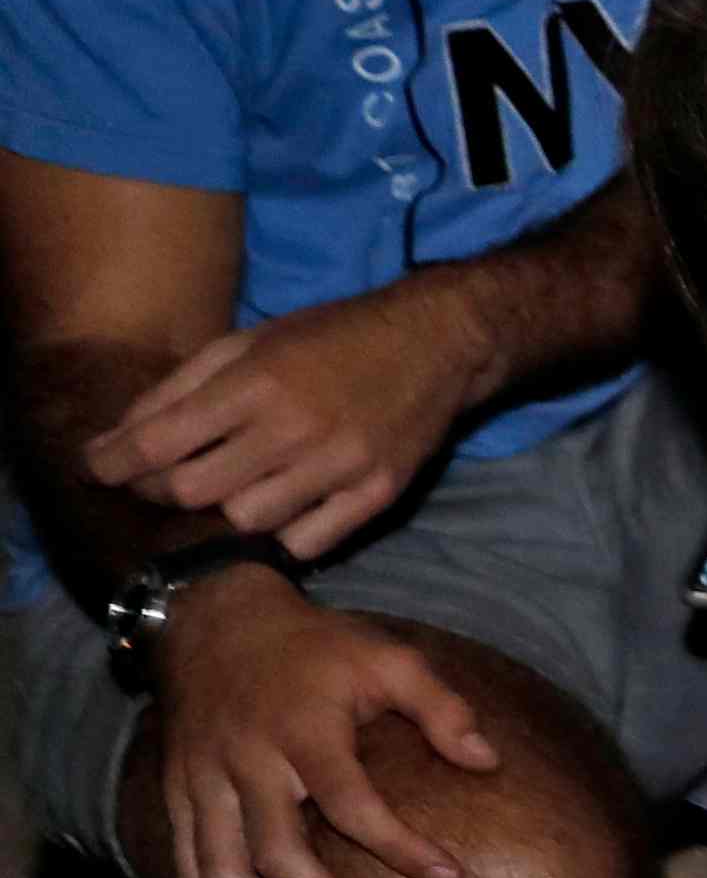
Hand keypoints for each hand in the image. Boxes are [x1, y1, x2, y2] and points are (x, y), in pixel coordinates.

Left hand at [90, 291, 491, 556]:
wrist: (438, 342)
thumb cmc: (332, 336)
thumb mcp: (250, 340)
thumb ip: (183, 386)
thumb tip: (122, 434)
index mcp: (257, 382)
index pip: (160, 441)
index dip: (114, 461)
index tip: (96, 466)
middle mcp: (296, 428)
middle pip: (193, 490)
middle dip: (158, 489)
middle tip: (156, 479)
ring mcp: (341, 466)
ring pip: (246, 521)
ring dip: (223, 510)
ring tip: (226, 489)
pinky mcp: (378, 493)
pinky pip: (307, 541)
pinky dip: (281, 532)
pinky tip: (279, 507)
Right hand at [144, 572, 495, 877]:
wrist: (212, 621)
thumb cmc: (314, 646)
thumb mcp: (388, 657)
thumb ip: (442, 708)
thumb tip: (488, 762)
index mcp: (303, 731)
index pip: (353, 805)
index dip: (402, 848)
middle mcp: (247, 763)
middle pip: (279, 856)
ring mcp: (203, 782)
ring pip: (222, 875)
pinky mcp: (178, 795)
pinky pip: (186, 868)